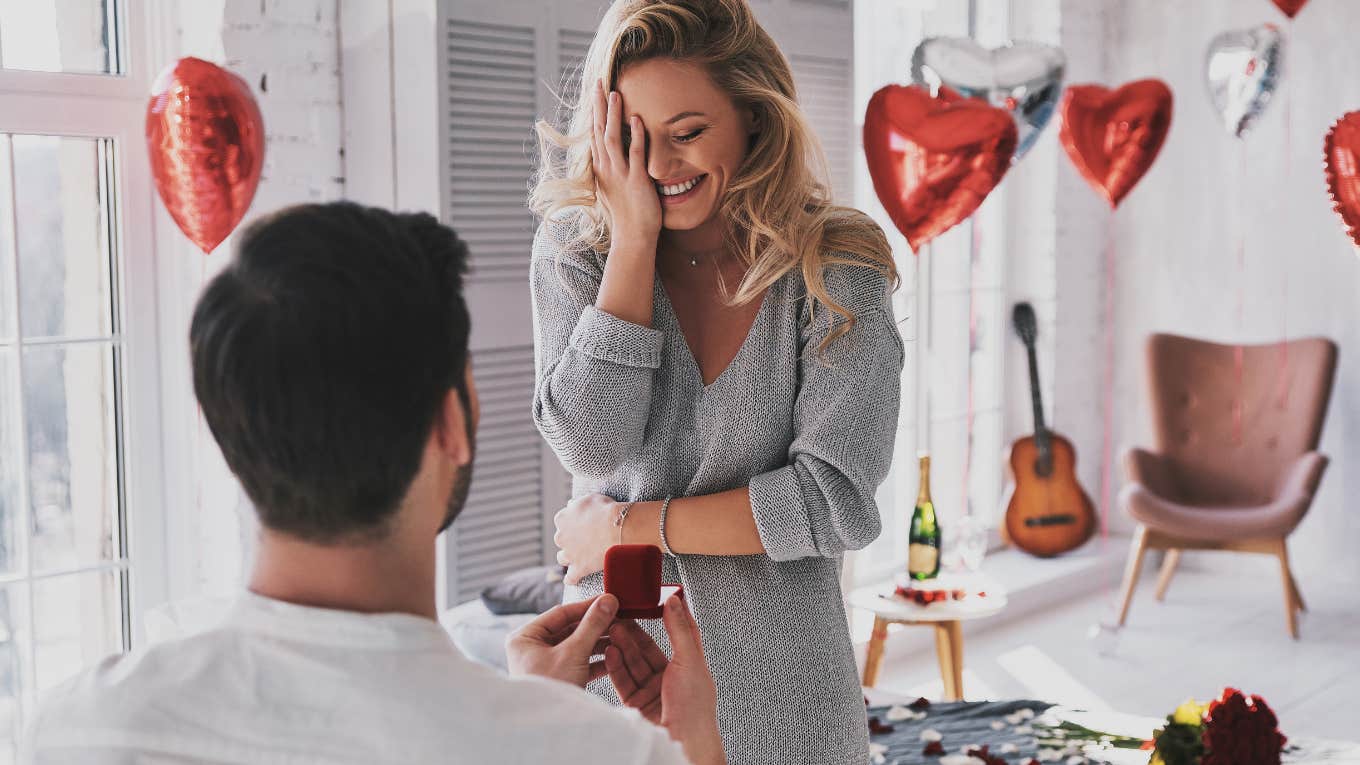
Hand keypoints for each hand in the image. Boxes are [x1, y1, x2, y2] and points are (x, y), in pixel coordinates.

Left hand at [505, 594, 616, 686]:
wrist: (548, 729)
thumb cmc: (549, 690)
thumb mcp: (573, 653)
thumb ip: (592, 625)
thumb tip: (608, 601)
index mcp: (526, 637)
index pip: (561, 613)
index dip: (587, 606)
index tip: (609, 600)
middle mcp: (532, 648)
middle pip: (570, 628)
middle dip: (596, 625)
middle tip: (619, 617)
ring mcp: (545, 664)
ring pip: (576, 645)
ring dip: (599, 642)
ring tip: (620, 635)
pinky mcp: (559, 678)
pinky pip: (579, 662)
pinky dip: (596, 659)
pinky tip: (614, 656)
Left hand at [553, 492, 617, 584]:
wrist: (618, 528)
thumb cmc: (607, 510)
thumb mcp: (590, 499)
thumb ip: (577, 504)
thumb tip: (570, 505)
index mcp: (562, 518)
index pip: (562, 521)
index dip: (572, 523)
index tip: (581, 524)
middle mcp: (561, 536)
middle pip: (561, 540)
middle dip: (570, 540)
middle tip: (584, 540)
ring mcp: (569, 554)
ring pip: (562, 558)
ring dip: (569, 558)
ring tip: (579, 558)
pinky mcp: (579, 568)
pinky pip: (570, 578)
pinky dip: (571, 579)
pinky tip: (573, 580)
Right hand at [591, 79, 660, 244]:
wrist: (633, 237)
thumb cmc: (628, 213)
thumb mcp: (616, 186)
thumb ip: (614, 168)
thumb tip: (613, 153)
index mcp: (601, 168)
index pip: (595, 133)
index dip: (595, 111)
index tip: (595, 90)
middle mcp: (607, 168)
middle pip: (598, 130)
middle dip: (598, 105)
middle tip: (598, 81)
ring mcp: (620, 174)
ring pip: (612, 138)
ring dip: (613, 115)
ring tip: (615, 93)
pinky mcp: (636, 181)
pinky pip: (635, 154)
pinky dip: (635, 136)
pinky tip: (638, 119)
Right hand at [606, 594, 724, 764]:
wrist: (683, 743)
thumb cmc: (694, 709)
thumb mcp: (689, 661)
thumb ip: (679, 630)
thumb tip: (675, 602)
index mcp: (689, 666)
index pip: (679, 633)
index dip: (668, 615)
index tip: (654, 599)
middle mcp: (671, 678)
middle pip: (648, 649)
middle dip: (633, 633)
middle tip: (620, 616)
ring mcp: (653, 691)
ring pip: (634, 663)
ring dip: (622, 647)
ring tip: (611, 631)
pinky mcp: (637, 703)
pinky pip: (623, 681)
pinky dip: (615, 666)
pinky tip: (609, 653)